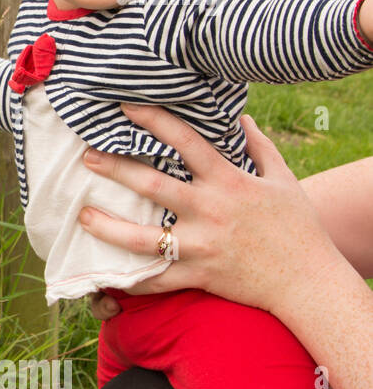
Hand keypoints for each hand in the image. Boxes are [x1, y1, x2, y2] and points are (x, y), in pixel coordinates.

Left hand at [76, 103, 342, 316]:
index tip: (125, 107)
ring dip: (107, 226)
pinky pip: (155, 279)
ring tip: (81, 216)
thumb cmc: (297, 227)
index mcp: (229, 182)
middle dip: (115, 169)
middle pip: (153, 186)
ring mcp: (201, 246)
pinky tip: (102, 273)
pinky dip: (129, 279)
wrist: (309, 281)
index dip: (155, 121)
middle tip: (86, 157)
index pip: (186, 143)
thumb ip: (259, 146)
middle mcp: (210, 212)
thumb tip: (240, 118)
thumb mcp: (283, 179)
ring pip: (142, 238)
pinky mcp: (197, 276)